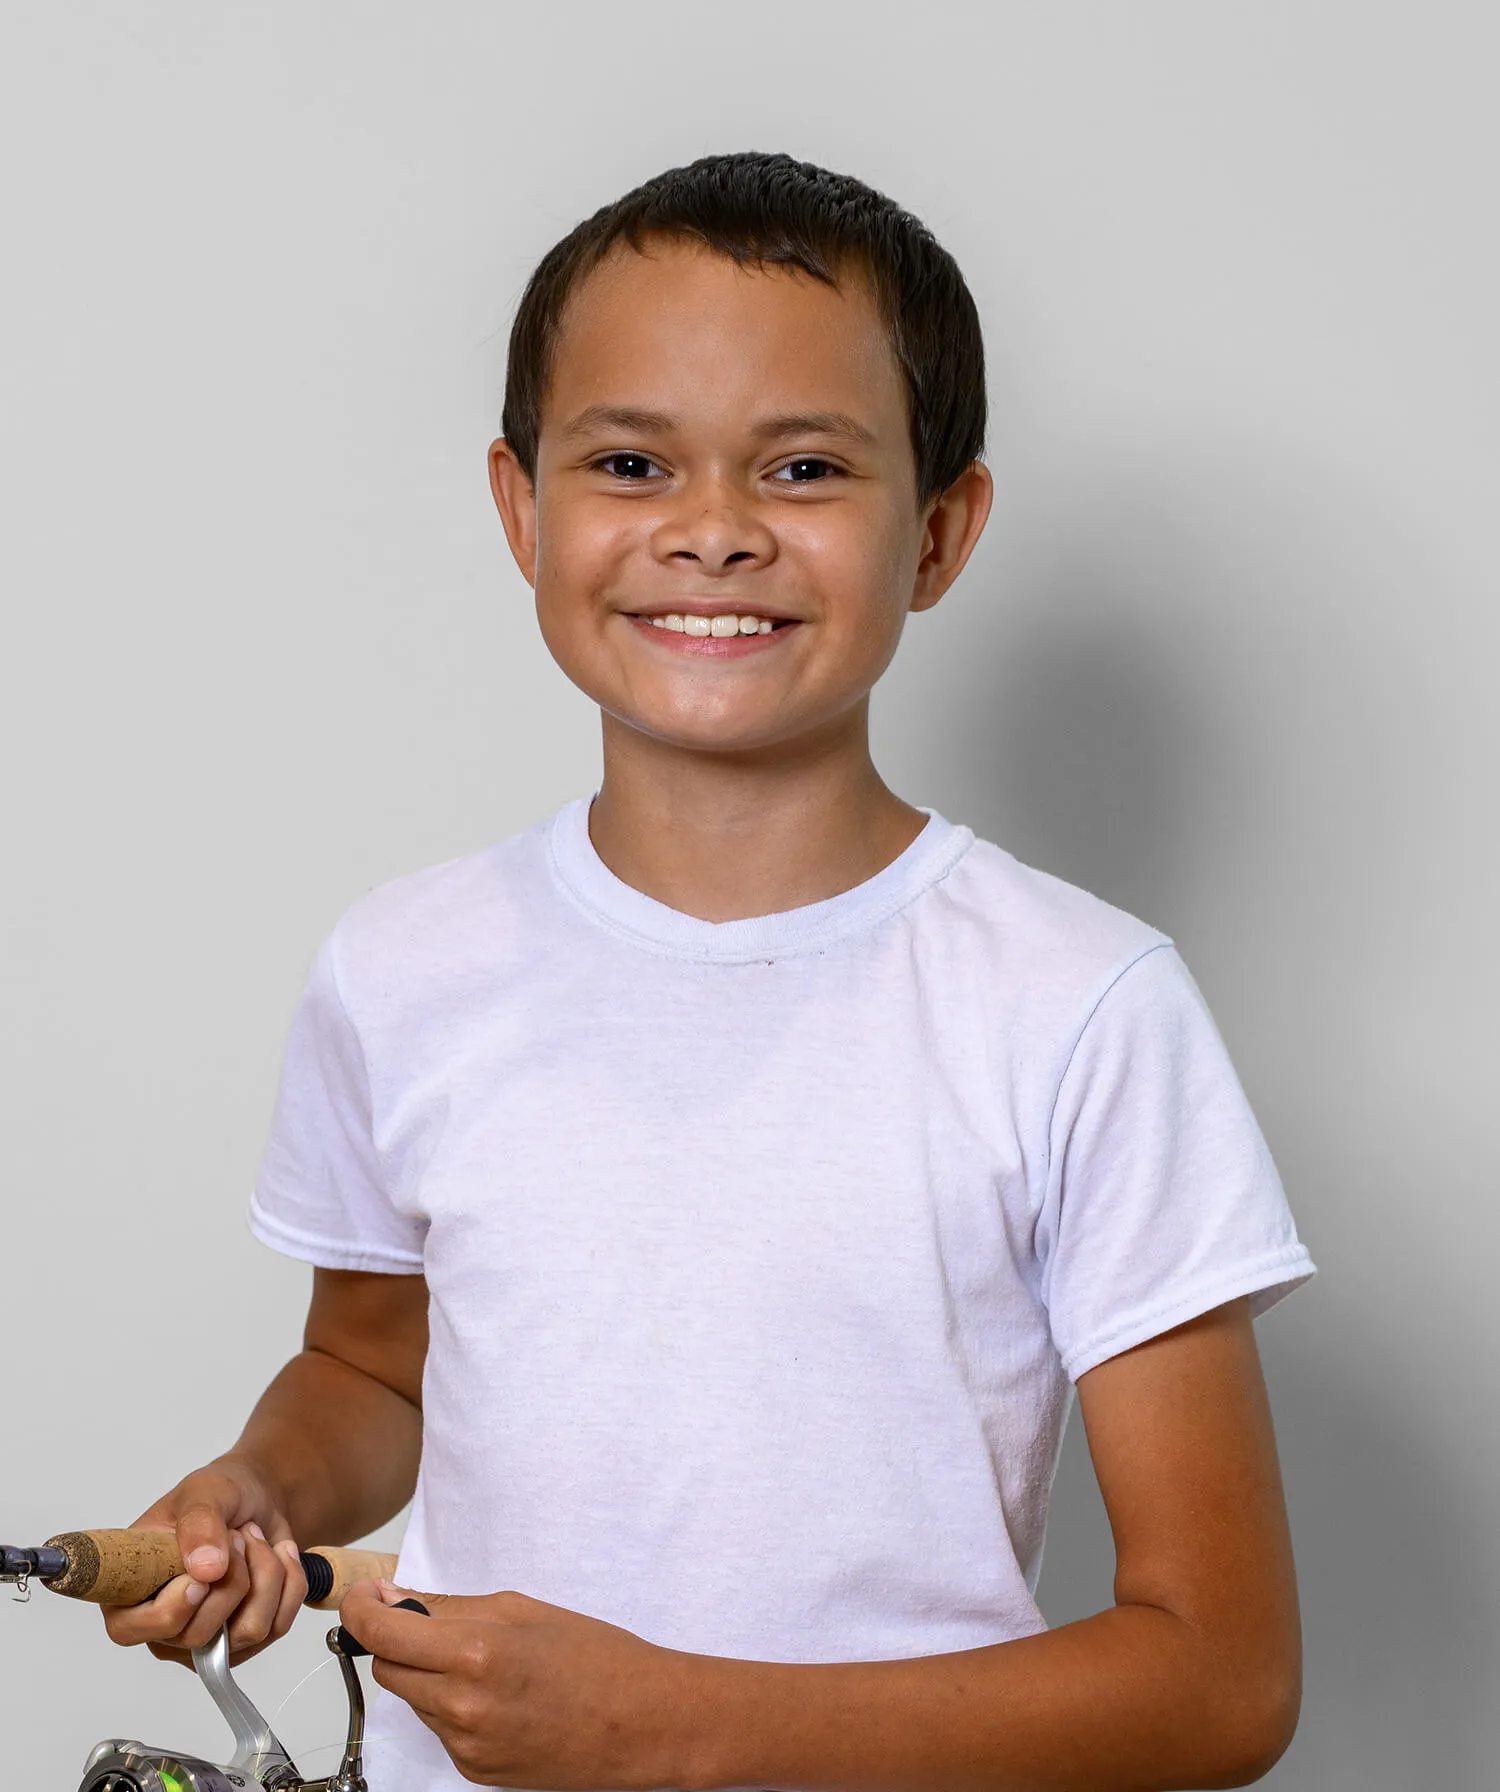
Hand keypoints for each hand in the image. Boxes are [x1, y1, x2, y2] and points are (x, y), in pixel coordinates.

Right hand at [99, 1455, 307, 1667]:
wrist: (258, 1500)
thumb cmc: (218, 1495)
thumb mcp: (204, 1491)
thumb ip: (200, 1523)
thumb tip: (205, 1569)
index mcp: (129, 1590)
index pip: (129, 1629)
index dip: (167, 1611)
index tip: (199, 1578)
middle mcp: (161, 1626)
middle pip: (199, 1634)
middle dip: (233, 1575)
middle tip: (237, 1536)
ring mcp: (205, 1639)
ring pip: (248, 1631)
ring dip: (266, 1574)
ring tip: (255, 1540)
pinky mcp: (245, 1640)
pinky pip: (279, 1625)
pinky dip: (290, 1581)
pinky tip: (278, 1554)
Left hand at [339, 1578, 701, 1789]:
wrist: (641, 1722)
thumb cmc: (597, 1657)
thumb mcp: (523, 1609)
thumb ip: (451, 1607)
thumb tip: (396, 1599)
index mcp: (474, 1653)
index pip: (381, 1632)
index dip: (359, 1609)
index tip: (362, 1596)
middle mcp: (461, 1705)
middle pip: (387, 1668)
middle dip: (396, 1640)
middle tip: (427, 1619)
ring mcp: (465, 1745)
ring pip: (414, 1699)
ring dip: (427, 1674)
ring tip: (483, 1660)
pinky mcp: (475, 1771)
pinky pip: (440, 1728)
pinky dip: (452, 1706)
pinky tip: (497, 1694)